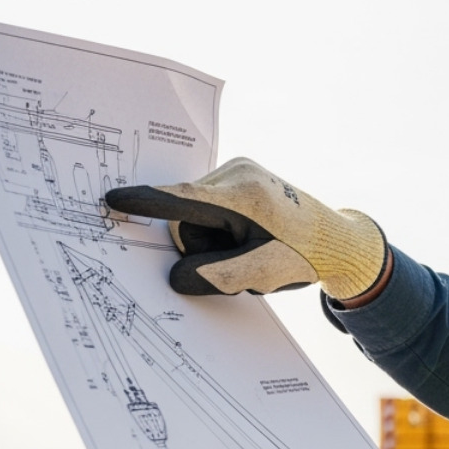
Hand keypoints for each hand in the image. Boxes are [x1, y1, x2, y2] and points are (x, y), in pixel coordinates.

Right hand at [103, 157, 387, 299]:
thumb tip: (175, 278)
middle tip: (243, 259)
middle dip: (203, 246)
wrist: (335, 240)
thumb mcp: (261, 274)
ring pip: (196, 216)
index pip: (183, 199)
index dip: (145, 203)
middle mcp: (239, 173)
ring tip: (252, 248)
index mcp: (245, 196)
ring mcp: (239, 171)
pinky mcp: (239, 176)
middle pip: (187, 219)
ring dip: (214, 239)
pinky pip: (208, 208)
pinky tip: (249, 236)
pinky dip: (220, 228)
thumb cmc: (301, 256)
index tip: (113, 200)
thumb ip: (215, 277)